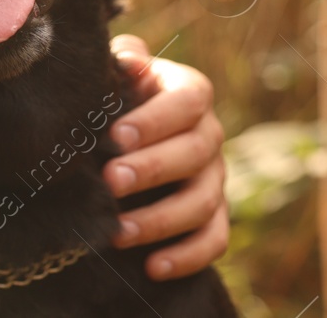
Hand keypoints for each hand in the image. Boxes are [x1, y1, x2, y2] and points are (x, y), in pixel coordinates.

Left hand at [105, 33, 228, 279]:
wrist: (126, 128)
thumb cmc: (118, 94)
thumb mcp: (119, 73)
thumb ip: (125, 61)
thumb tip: (131, 59)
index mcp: (190, 93)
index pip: (188, 101)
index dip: (156, 119)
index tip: (116, 136)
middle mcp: (209, 135)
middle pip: (194, 154)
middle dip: (152, 170)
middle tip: (111, 181)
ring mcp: (215, 178)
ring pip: (203, 202)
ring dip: (161, 220)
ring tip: (118, 231)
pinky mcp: (214, 216)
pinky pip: (214, 240)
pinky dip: (187, 256)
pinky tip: (153, 267)